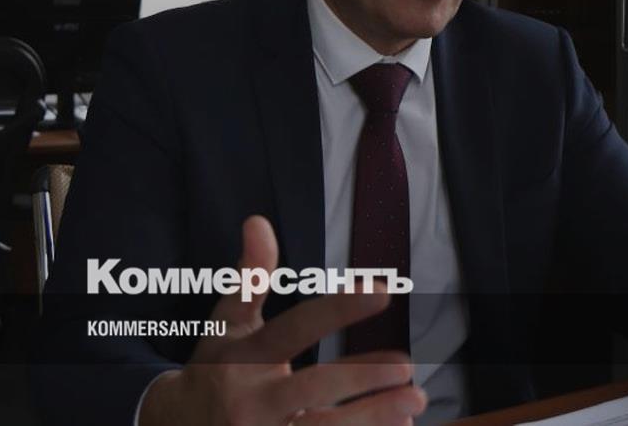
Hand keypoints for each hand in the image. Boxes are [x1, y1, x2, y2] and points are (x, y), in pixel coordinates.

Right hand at [139, 215, 426, 425]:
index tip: (382, 290)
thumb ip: (250, 275)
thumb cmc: (213, 368)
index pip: (296, 327)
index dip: (339, 308)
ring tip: (414, 401)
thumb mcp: (227, 322)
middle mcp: (250, 400)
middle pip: (313, 387)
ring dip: (372, 417)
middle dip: (362, 377)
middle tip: (406, 364)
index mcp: (243, 357)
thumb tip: (258, 220)